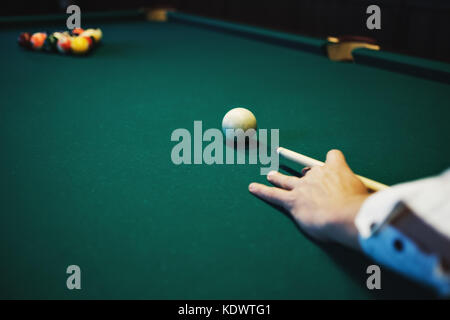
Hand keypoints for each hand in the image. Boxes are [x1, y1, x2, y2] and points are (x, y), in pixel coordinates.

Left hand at [248, 149, 369, 249]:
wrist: (345, 215)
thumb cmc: (359, 207)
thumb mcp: (365, 193)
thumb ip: (361, 191)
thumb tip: (367, 197)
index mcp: (337, 169)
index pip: (333, 157)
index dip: (332, 162)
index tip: (332, 165)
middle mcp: (317, 174)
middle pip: (307, 170)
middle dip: (305, 176)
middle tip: (306, 183)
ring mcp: (303, 187)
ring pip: (286, 179)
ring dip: (277, 177)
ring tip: (270, 175)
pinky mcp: (292, 201)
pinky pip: (274, 194)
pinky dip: (262, 191)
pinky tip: (252, 188)